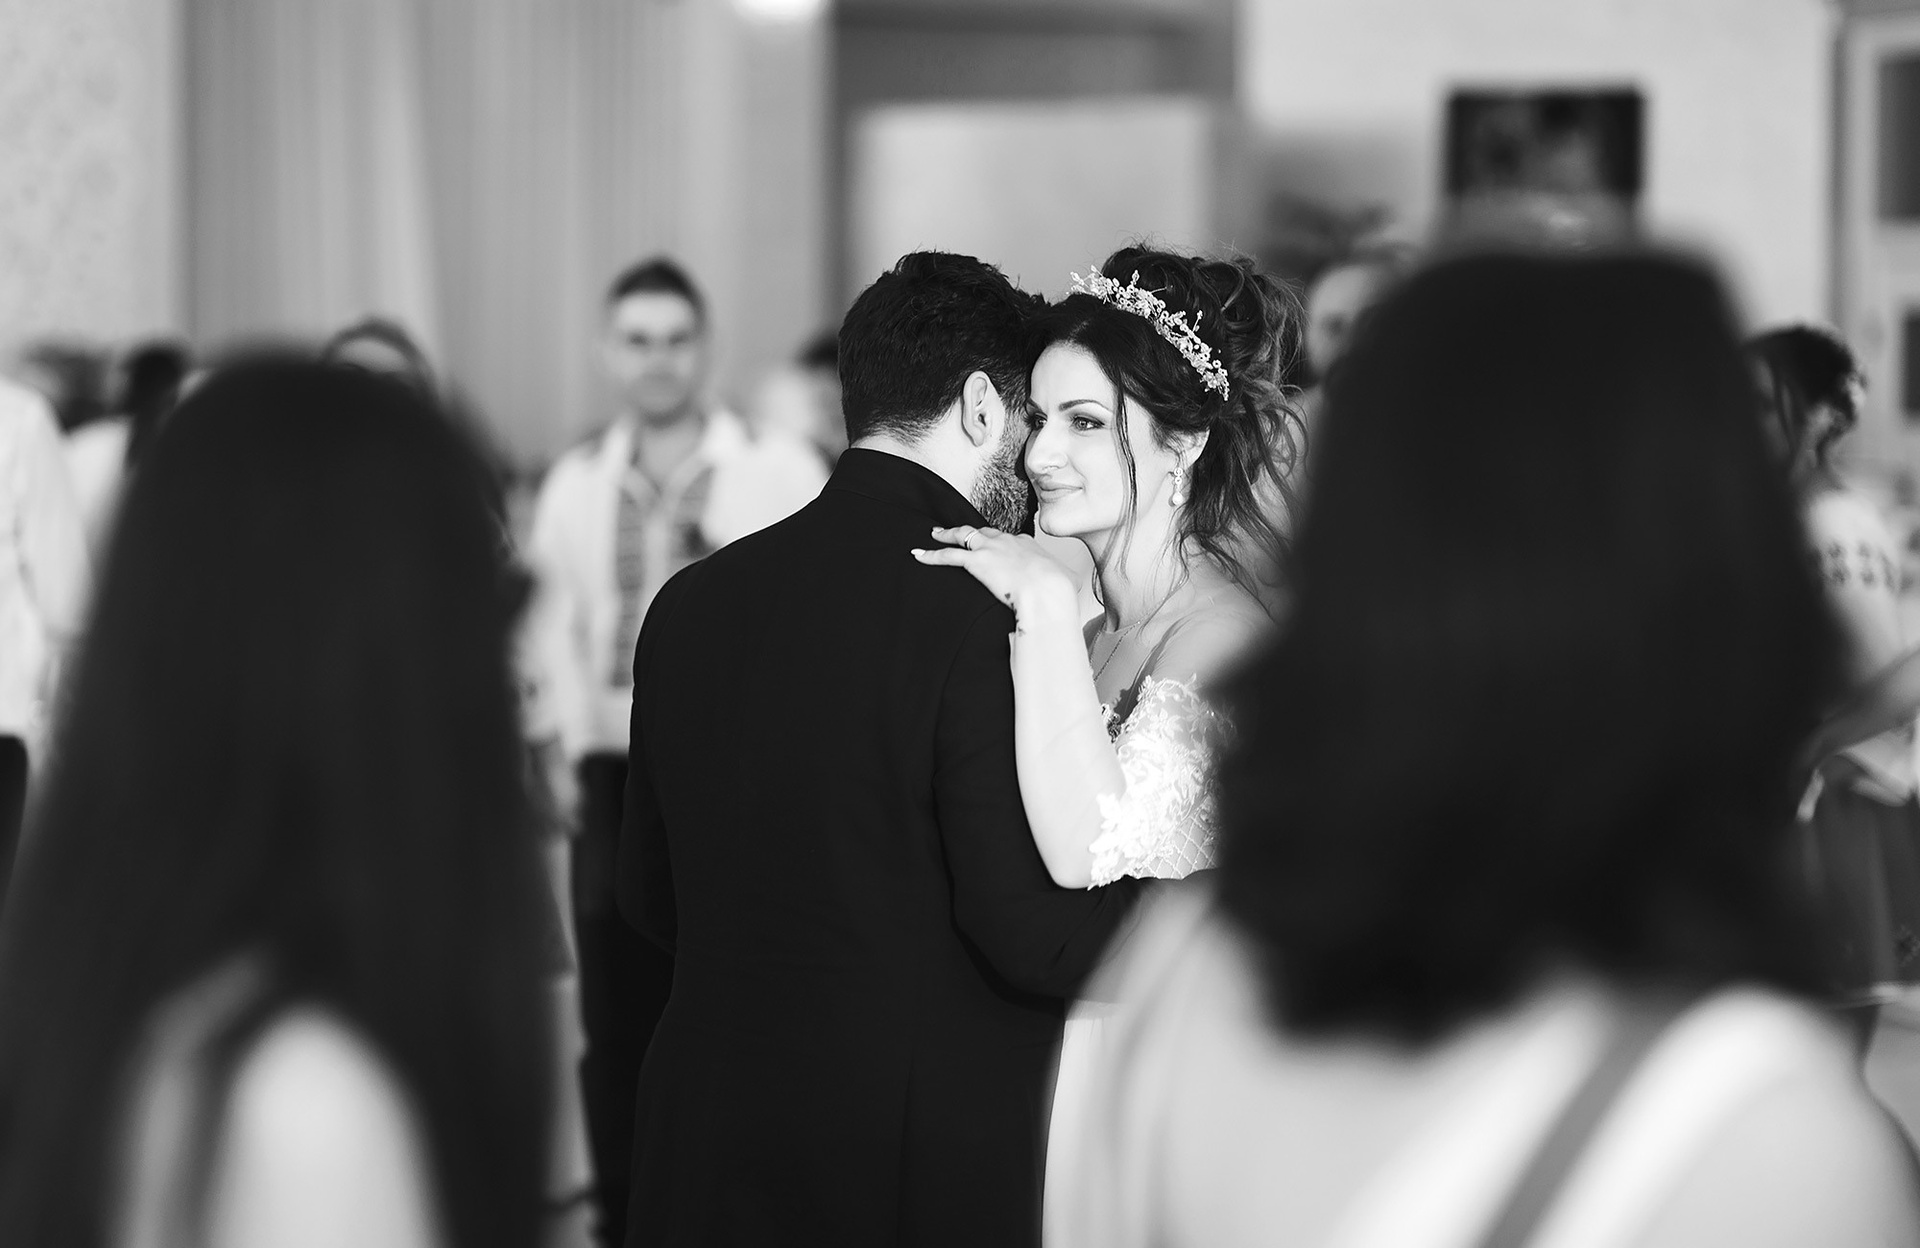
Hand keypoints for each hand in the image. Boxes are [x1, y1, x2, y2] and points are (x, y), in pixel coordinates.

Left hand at [911, 525, 1076, 617]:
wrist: (1046, 591)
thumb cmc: (1058, 591)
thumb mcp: (1067, 583)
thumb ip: (1064, 583)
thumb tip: (1070, 590)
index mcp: (1028, 546)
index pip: (1012, 540)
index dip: (1003, 545)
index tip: (999, 550)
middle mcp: (1007, 541)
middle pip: (985, 532)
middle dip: (973, 531)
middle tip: (962, 531)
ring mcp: (990, 549)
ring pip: (963, 535)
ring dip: (947, 534)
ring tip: (935, 533)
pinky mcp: (976, 561)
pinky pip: (948, 555)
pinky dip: (931, 554)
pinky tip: (919, 555)